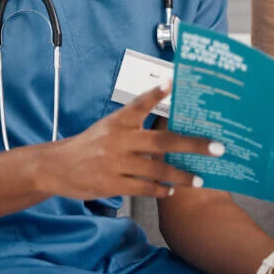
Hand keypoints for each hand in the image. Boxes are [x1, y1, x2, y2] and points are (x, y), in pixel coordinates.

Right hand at [36, 82, 222, 200]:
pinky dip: (161, 190)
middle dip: (193, 145)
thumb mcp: (108, 127)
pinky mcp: (112, 184)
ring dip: (182, 175)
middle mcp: (118, 140)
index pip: (140, 104)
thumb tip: (168, 123)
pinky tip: (172, 191)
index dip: (156, 93)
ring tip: (200, 179)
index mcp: (118, 121)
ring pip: (157, 170)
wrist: (57, 167)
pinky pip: (144, 188)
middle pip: (162, 142)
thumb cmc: (90, 145)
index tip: (173, 82)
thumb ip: (134, 124)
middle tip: (216, 147)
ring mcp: (115, 163)